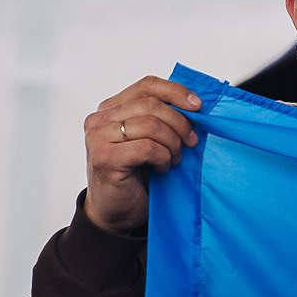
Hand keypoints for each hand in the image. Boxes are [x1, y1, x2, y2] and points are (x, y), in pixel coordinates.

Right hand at [81, 76, 199, 233]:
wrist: (118, 211)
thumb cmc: (137, 175)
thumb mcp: (150, 140)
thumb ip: (161, 119)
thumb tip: (196, 105)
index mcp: (111, 108)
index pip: (146, 86)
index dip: (175, 91)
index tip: (198, 106)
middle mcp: (99, 119)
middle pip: (151, 104)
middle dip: (179, 123)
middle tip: (192, 142)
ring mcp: (98, 138)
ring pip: (150, 125)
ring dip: (172, 143)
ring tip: (175, 158)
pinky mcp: (104, 158)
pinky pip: (147, 147)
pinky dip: (163, 157)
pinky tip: (162, 167)